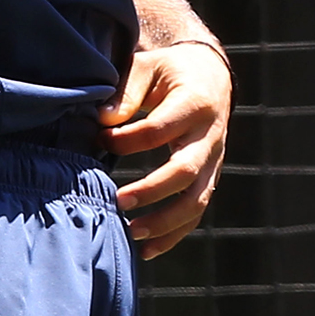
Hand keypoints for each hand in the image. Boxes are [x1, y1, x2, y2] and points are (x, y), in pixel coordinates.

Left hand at [98, 42, 231, 259]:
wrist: (211, 76)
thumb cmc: (170, 71)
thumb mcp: (149, 66)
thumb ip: (127, 91)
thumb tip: (102, 120)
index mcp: (195, 102)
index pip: (160, 129)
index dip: (128, 139)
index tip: (100, 138)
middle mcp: (210, 135)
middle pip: (186, 170)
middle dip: (152, 190)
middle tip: (119, 200)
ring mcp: (214, 160)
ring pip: (196, 199)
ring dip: (166, 221)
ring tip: (132, 232)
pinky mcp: (210, 177)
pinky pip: (197, 211)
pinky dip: (174, 234)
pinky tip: (147, 249)